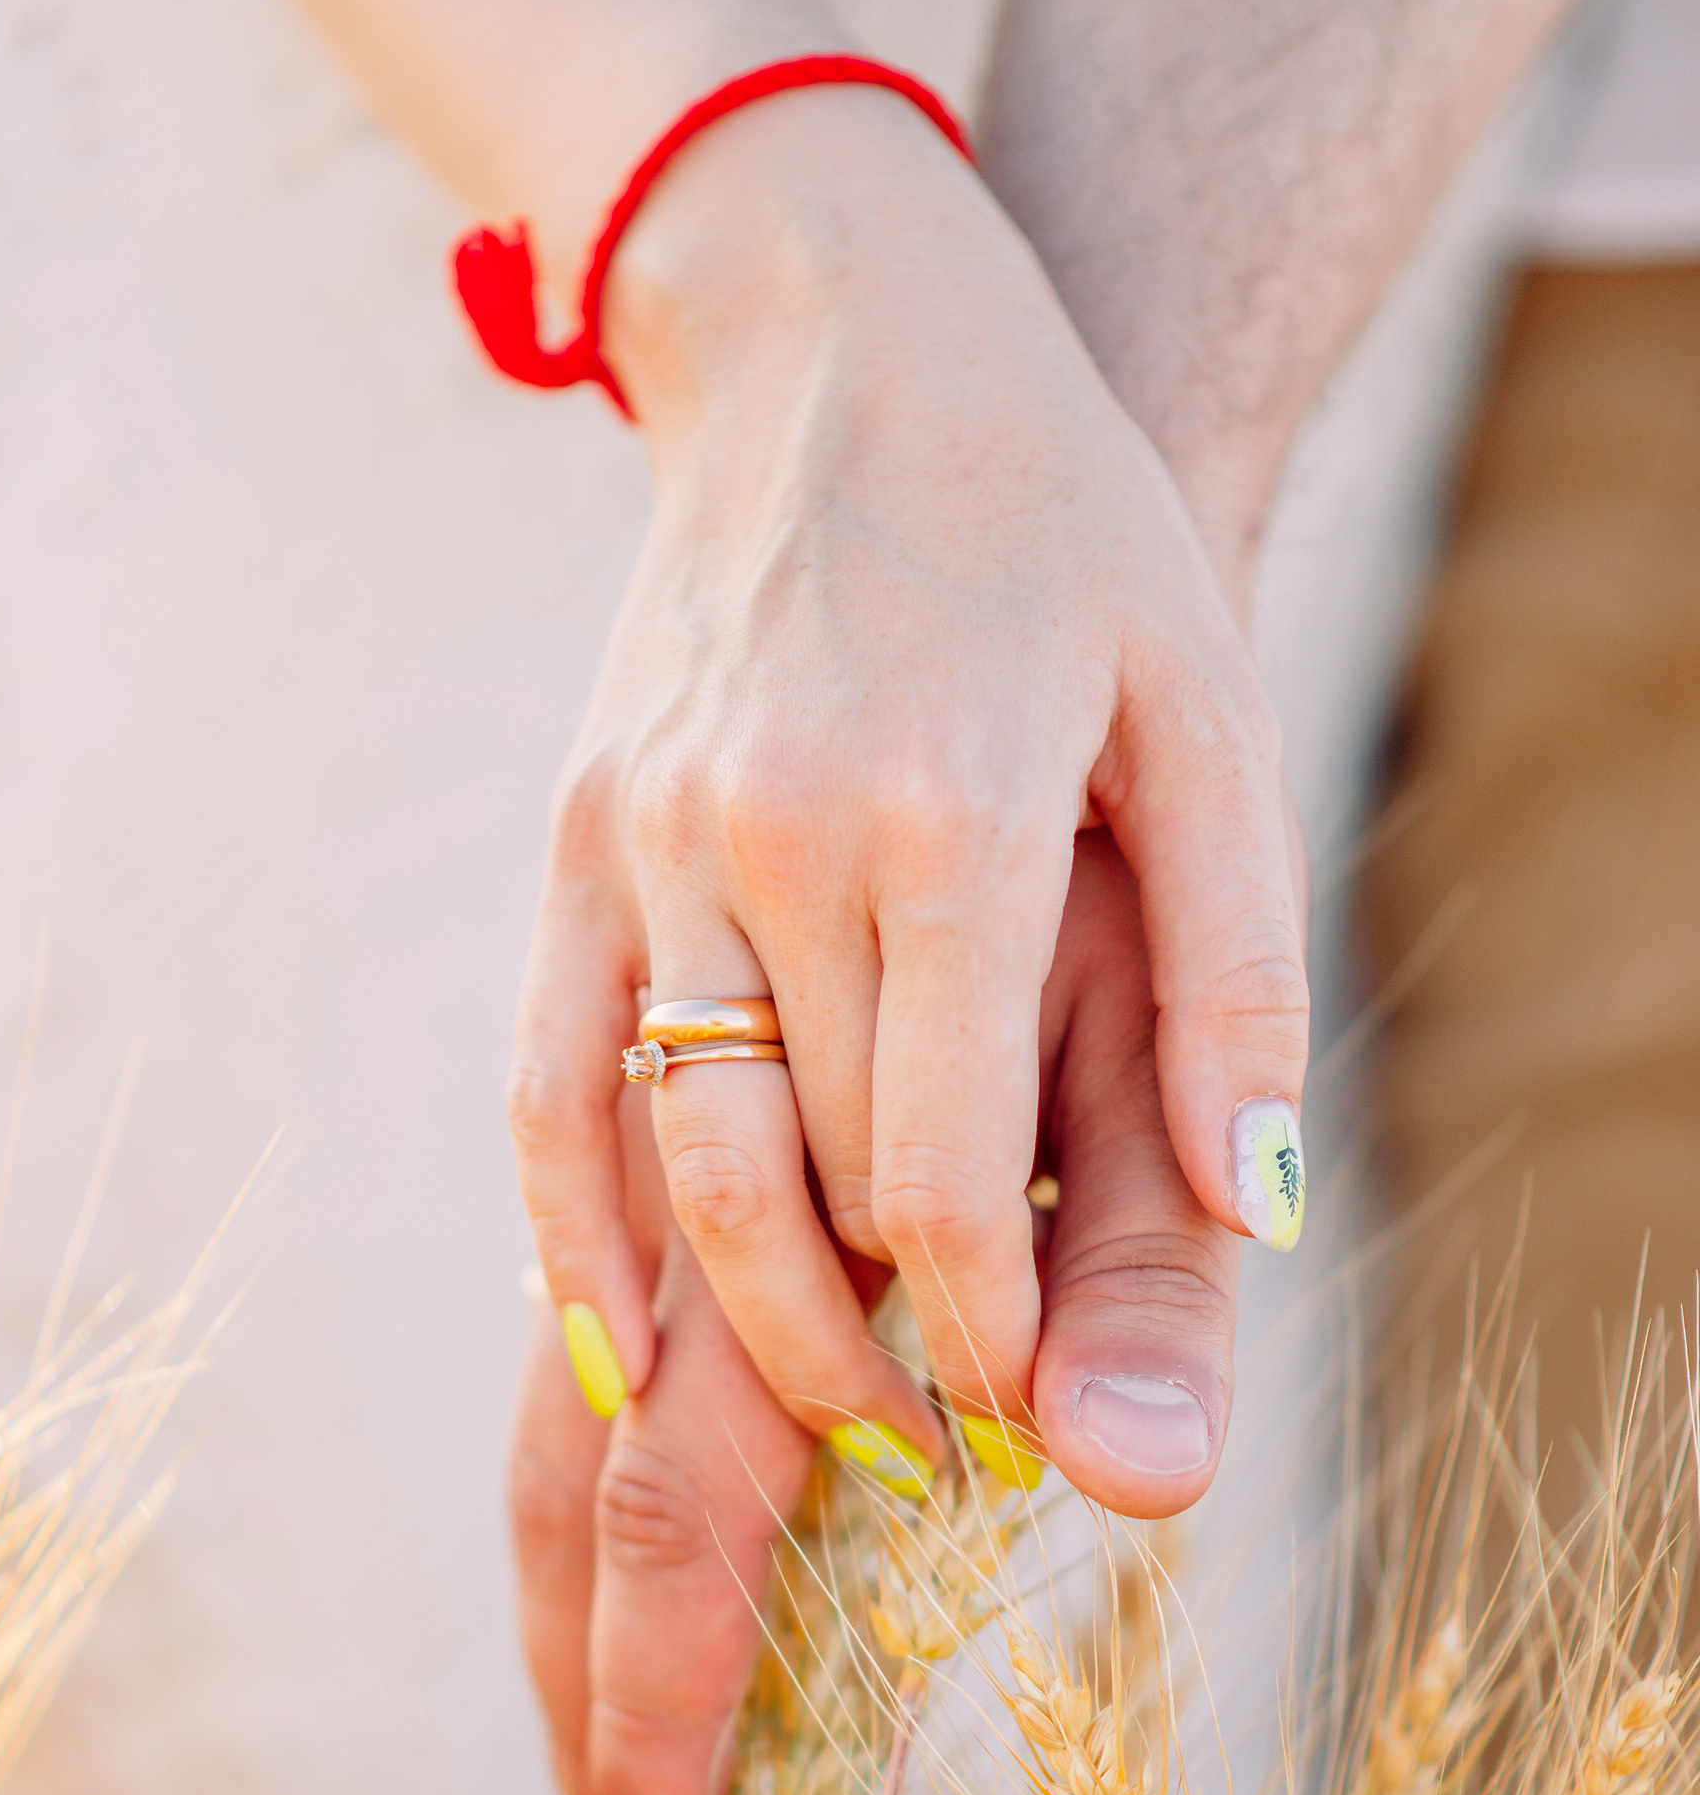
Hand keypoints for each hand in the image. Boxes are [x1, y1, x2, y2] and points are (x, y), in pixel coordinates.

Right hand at [508, 81, 1305, 1493]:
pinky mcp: (578, 836)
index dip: (986, 1334)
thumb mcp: (1204, 717)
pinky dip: (575, 1235)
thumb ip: (1231, 973)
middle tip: (943, 1456)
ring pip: (674, 1160)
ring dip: (742, 1329)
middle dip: (883, 1353)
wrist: (837, 337)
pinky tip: (617, 1345)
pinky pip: (548, 1082)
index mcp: (949, 822)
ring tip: (824, 1420)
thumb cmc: (1063, 531)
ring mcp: (652, 839)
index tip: (1021, 1425)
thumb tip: (1247, 1213)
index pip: (947, 1175)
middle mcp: (775, 841)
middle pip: (814, 1189)